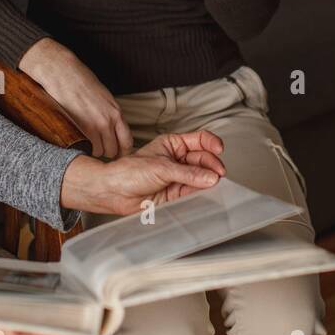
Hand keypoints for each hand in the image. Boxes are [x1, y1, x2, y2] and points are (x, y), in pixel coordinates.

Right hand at [19, 38, 131, 157]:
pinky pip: (85, 148)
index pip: (127, 142)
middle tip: (96, 145)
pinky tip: (77, 139)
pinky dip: (81, 148)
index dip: (121, 150)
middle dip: (105, 151)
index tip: (115, 150)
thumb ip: (110, 114)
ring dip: (92, 150)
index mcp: (116, 112)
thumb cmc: (81, 81)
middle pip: (113, 151)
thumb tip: (113, 130)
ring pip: (98, 152)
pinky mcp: (79, 128)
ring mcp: (94, 126)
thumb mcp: (104, 97)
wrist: (63, 73)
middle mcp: (108, 121)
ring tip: (85, 140)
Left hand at [60, 129, 225, 215]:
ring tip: (213, 183)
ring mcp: (178, 177)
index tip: (220, 149)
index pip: (199, 140)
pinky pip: (194, 191)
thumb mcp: (161, 168)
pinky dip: (202, 192)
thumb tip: (211, 177)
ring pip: (202, 176)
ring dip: (209, 180)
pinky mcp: (177, 193)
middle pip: (204, 159)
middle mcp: (178, 160)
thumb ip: (188, 173)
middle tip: (218, 173)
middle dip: (212, 165)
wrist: (114, 192)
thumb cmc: (128, 173)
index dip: (211, 143)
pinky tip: (206, 192)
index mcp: (173, 145)